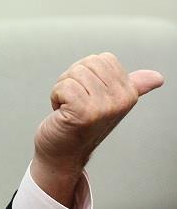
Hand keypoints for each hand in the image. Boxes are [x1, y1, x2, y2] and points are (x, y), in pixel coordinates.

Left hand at [31, 53, 163, 206]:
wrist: (64, 152)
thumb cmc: (83, 125)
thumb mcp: (110, 103)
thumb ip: (133, 87)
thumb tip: (157, 77)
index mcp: (129, 93)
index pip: (102, 59)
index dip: (87, 73)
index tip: (88, 94)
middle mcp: (120, 100)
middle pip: (87, 64)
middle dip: (73, 79)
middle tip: (75, 101)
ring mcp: (103, 107)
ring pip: (73, 73)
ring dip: (62, 89)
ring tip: (69, 107)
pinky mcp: (83, 112)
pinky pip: (63, 86)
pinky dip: (55, 97)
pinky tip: (62, 112)